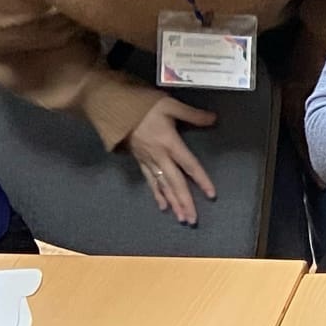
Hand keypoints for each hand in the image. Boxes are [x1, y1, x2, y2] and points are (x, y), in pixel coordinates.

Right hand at [126, 97, 218, 225]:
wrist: (112, 107)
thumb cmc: (142, 104)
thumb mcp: (170, 104)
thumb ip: (192, 114)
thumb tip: (213, 119)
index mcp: (169, 143)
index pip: (189, 165)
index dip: (201, 180)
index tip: (211, 195)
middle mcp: (159, 156)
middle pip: (175, 183)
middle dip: (185, 202)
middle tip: (192, 220)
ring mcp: (148, 160)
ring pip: (162, 186)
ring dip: (173, 203)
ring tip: (181, 218)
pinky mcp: (139, 161)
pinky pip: (150, 181)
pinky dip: (157, 194)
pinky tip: (162, 206)